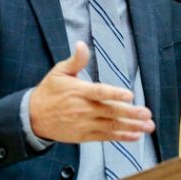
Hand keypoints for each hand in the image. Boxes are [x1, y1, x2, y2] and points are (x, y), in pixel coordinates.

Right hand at [29, 41, 154, 142]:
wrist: (33, 117)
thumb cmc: (49, 91)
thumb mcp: (59, 72)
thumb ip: (75, 60)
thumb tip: (81, 44)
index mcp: (78, 92)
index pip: (99, 93)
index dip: (115, 94)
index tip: (130, 95)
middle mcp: (83, 109)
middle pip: (109, 111)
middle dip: (130, 113)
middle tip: (146, 114)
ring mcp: (84, 124)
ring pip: (111, 126)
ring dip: (131, 127)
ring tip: (147, 126)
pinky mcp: (85, 135)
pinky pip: (106, 137)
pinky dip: (121, 137)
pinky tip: (135, 135)